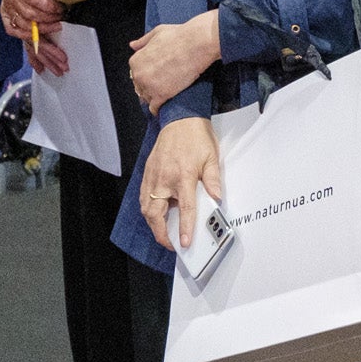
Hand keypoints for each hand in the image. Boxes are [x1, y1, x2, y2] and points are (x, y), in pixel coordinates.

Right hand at [1, 0, 69, 73]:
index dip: (47, 7)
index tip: (61, 11)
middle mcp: (10, 1)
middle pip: (30, 19)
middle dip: (48, 29)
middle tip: (62, 33)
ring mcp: (9, 13)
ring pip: (26, 34)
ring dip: (45, 49)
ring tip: (60, 62)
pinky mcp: (9, 22)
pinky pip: (20, 39)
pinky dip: (31, 52)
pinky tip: (42, 64)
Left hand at [129, 11, 220, 111]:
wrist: (196, 44)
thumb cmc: (179, 37)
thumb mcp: (156, 33)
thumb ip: (143, 41)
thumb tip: (132, 45)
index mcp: (136, 60)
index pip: (136, 73)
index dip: (146, 75)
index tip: (155, 76)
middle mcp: (139, 74)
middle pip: (140, 87)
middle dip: (149, 87)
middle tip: (162, 84)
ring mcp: (149, 86)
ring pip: (146, 98)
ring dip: (154, 98)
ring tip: (165, 94)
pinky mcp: (162, 95)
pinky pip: (154, 108)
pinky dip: (157, 109)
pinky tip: (162, 108)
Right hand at [138, 117, 223, 249]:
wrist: (179, 118)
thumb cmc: (195, 137)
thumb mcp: (211, 157)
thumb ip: (213, 180)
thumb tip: (217, 199)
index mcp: (183, 176)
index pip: (184, 209)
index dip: (184, 228)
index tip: (184, 243)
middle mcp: (164, 179)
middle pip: (156, 214)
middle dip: (161, 233)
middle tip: (171, 243)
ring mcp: (153, 176)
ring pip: (146, 208)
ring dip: (153, 223)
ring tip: (164, 231)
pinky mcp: (147, 173)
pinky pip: (143, 197)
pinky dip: (148, 209)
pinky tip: (157, 213)